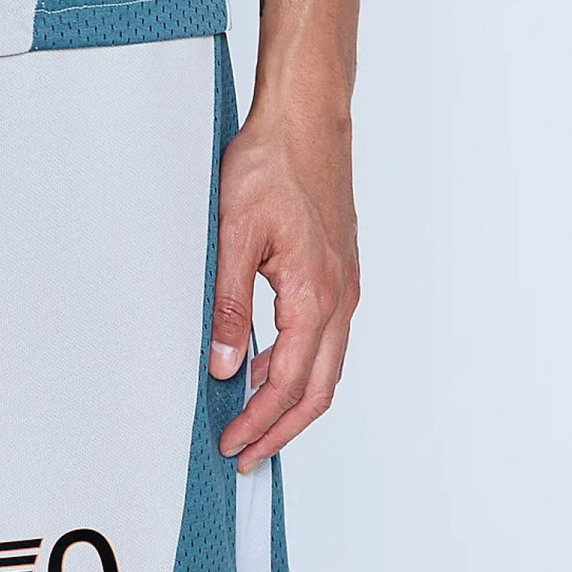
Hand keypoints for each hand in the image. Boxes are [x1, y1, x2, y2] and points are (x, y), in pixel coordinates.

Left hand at [208, 99, 359, 470]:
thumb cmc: (273, 163)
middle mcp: (339, 298)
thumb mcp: (234, 233)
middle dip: (280, 429)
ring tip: (251, 417)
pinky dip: (300, 364)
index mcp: (314, 296)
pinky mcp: (339, 271)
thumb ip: (230, 305)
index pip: (289, 385)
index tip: (232, 444)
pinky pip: (326, 337)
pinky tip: (268, 360)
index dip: (260, 423)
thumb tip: (226, 365)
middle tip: (245, 454)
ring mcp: (345, 285)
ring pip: (326, 366)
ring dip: (291, 399)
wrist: (306, 116)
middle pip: (317, 390)